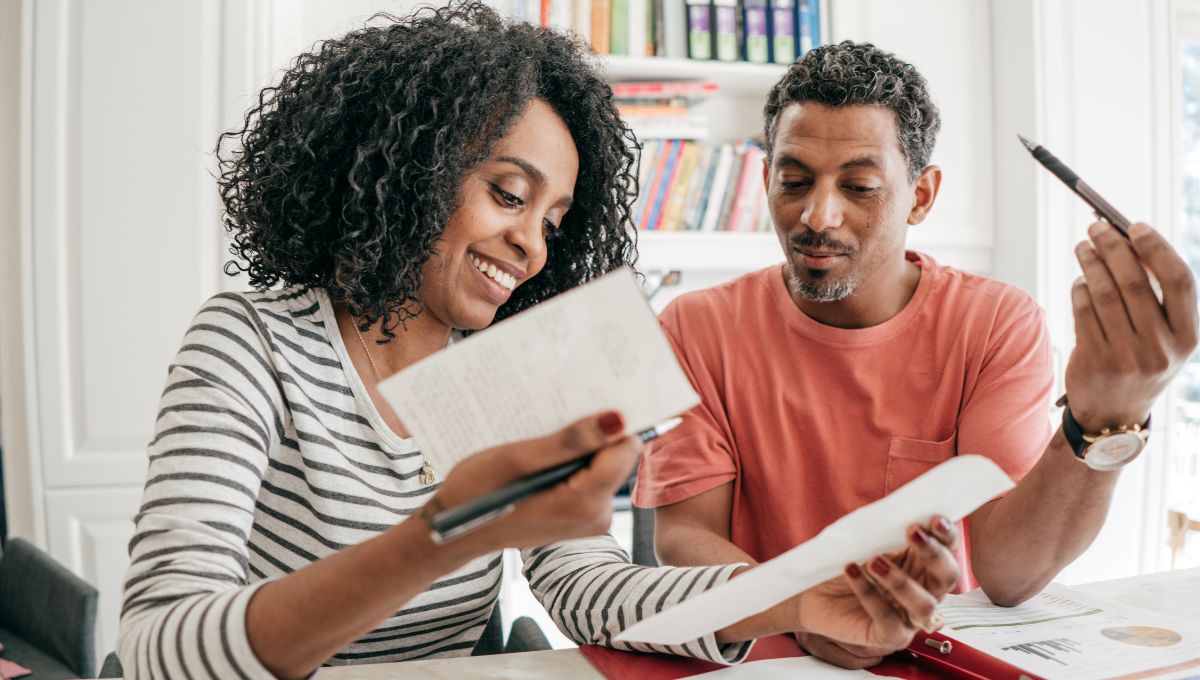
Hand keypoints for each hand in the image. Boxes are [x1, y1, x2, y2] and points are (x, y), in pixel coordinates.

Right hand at [421, 411, 640, 555]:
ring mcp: (588, 519)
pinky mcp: (578, 517)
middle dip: (591, 434)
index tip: (589, 400)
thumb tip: (616, 420)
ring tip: (543, 437)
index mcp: (585, 503)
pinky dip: (570, 463)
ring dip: (577, 448)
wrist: (454, 531)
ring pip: (600, 466)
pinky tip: (542, 455)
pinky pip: (587, 478)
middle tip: (557, 417)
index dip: (611, 422)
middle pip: (615, 457)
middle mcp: (596, 516)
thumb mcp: (518, 459)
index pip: (625, 448)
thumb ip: (570, 442)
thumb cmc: (476, 493)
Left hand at [793, 515, 960, 668]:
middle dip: (934, 554)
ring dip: (902, 580)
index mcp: (921, 565)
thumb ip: (886, 532)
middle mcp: (923, 592)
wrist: (810, 593)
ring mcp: (908, 617)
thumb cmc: (843, 565)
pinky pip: (888, 619)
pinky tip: (852, 571)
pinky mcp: (887, 636)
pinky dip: (869, 593)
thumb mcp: (864, 543)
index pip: (948, 549)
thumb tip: (901, 512)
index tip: (935, 518)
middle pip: (948, 576)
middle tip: (913, 532)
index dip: (946, 535)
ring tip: (874, 561)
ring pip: (924, 604)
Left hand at [1066, 221, 1197, 432]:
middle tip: (1097, 227)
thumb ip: (1157, 297)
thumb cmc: (1141, 362)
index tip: (1136, 225)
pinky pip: (1083, 312)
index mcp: (1188, 337)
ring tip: (1082, 247)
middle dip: (1114, 247)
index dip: (1158, 248)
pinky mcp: (1095, 362)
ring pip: (1104, 294)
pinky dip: (1079, 289)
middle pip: (1135, 282)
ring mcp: (1127, 357)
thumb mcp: (1164, 338)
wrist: (1115, 415)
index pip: (1180, 281)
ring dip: (1091, 263)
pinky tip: (1080, 280)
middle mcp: (1161, 348)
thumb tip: (1130, 242)